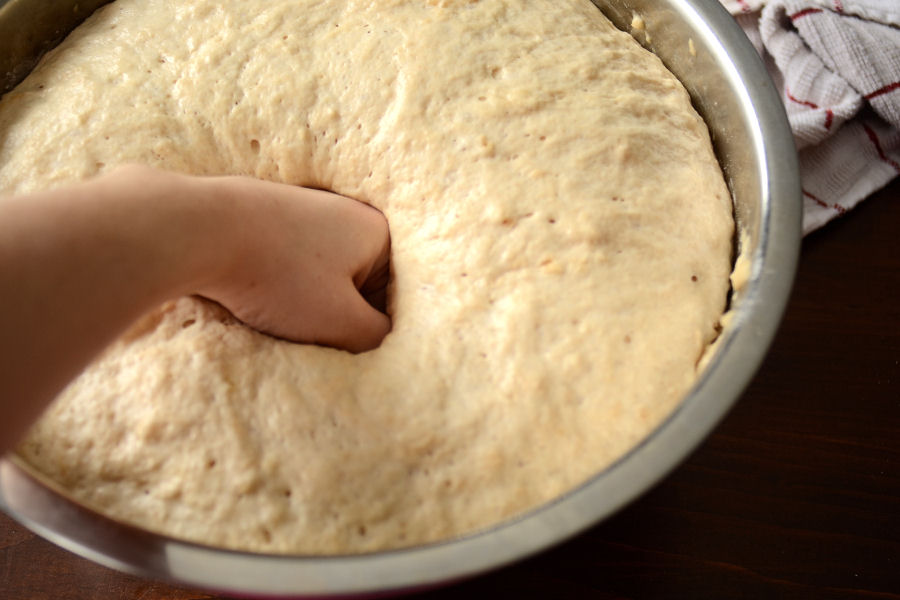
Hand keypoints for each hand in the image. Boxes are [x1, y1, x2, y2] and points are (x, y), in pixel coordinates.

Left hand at [193, 174, 391, 351]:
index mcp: (376, 231)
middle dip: (338, 315)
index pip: (395, 297)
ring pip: (321, 278)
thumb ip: (377, 335)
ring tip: (279, 314)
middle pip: (357, 286)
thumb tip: (382, 339)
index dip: (372, 330)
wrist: (196, 230)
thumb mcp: (341, 320)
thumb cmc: (277, 274)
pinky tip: (256, 296)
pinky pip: (289, 265)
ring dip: (306, 305)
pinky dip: (278, 286)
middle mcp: (345, 213)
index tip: (345, 347)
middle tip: (312, 334)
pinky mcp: (268, 218)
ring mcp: (304, 211)